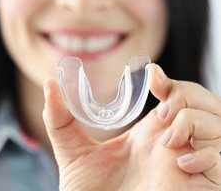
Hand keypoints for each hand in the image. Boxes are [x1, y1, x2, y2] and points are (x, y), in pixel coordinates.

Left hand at [42, 64, 220, 190]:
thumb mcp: (74, 152)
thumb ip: (61, 120)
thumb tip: (50, 84)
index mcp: (149, 132)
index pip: (176, 95)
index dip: (171, 81)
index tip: (153, 75)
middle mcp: (173, 142)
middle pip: (204, 102)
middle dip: (188, 95)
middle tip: (162, 109)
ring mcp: (189, 162)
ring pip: (218, 124)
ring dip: (195, 122)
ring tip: (166, 138)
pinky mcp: (200, 185)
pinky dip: (208, 155)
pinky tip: (181, 164)